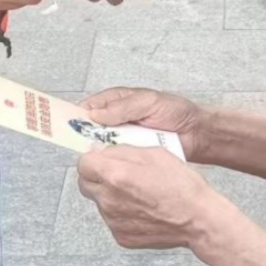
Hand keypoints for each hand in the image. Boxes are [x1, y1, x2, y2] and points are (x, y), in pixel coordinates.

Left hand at [77, 146, 217, 249]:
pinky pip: (111, 219)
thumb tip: (102, 151)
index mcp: (115, 176)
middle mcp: (108, 200)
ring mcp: (113, 221)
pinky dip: (121, 212)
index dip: (93, 159)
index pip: (83, 164)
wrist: (196, 218)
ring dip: (110, 194)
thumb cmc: (181, 186)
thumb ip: (122, 151)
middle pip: (85, 183)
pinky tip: (141, 208)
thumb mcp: (153, 153)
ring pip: (99, 201)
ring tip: (137, 193)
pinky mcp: (120, 236)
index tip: (103, 159)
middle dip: (97, 176)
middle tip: (117, 174)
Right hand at [84, 87, 207, 159]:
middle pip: (92, 129)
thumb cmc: (176, 111)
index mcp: (118, 101)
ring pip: (103, 145)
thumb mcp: (149, 102)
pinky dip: (116, 160)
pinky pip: (118, 158)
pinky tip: (116, 164)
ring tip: (103, 154)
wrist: (197, 134)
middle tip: (85, 143)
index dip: (77, 115)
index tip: (68, 125)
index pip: (90, 106)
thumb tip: (96, 113)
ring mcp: (124, 137)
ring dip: (103, 150)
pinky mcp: (132, 153)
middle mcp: (117, 119)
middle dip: (87, 136)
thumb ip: (123, 107)